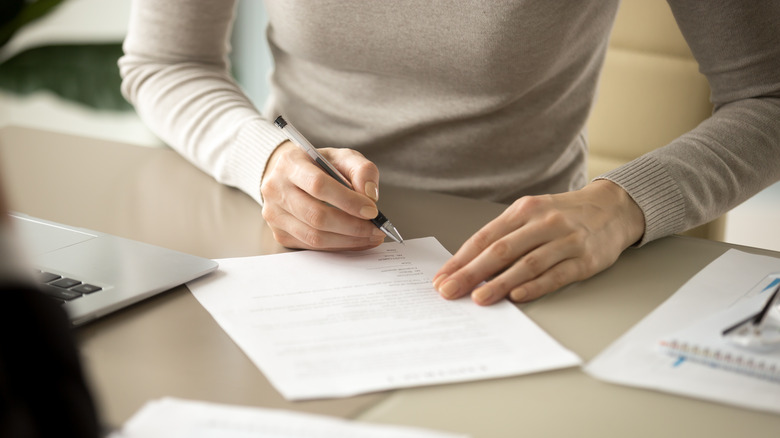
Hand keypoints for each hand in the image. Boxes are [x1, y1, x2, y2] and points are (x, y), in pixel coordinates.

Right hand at [260, 141, 387, 249]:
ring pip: (314, 236)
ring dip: (348, 240)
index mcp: (290, 163)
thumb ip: (361, 170)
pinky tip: (356, 241)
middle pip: (316, 215)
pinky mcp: (280, 233)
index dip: (348, 201)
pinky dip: (338, 246)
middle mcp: (276, 189)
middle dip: (352, 226)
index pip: (318, 185)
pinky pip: (312, 246)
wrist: (291, 175)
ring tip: (371, 236)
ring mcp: (274, 214)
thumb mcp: (342, 157)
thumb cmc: (319, 165)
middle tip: (377, 229)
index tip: (372, 210)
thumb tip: (370, 196)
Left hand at [433, 180, 644, 304]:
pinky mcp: (585, 259)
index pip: (484, 237)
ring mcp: (565, 240)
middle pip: (501, 250)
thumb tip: (469, 266)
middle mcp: (543, 223)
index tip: (441, 277)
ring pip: (526, 264)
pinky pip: (556, 275)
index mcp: (523, 210)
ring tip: (479, 298)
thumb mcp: (532, 214)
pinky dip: (535, 286)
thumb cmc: (563, 215)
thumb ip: (504, 236)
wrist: (613, 208)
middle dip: (471, 273)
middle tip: (450, 290)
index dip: (460, 259)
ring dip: (500, 283)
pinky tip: (517, 296)